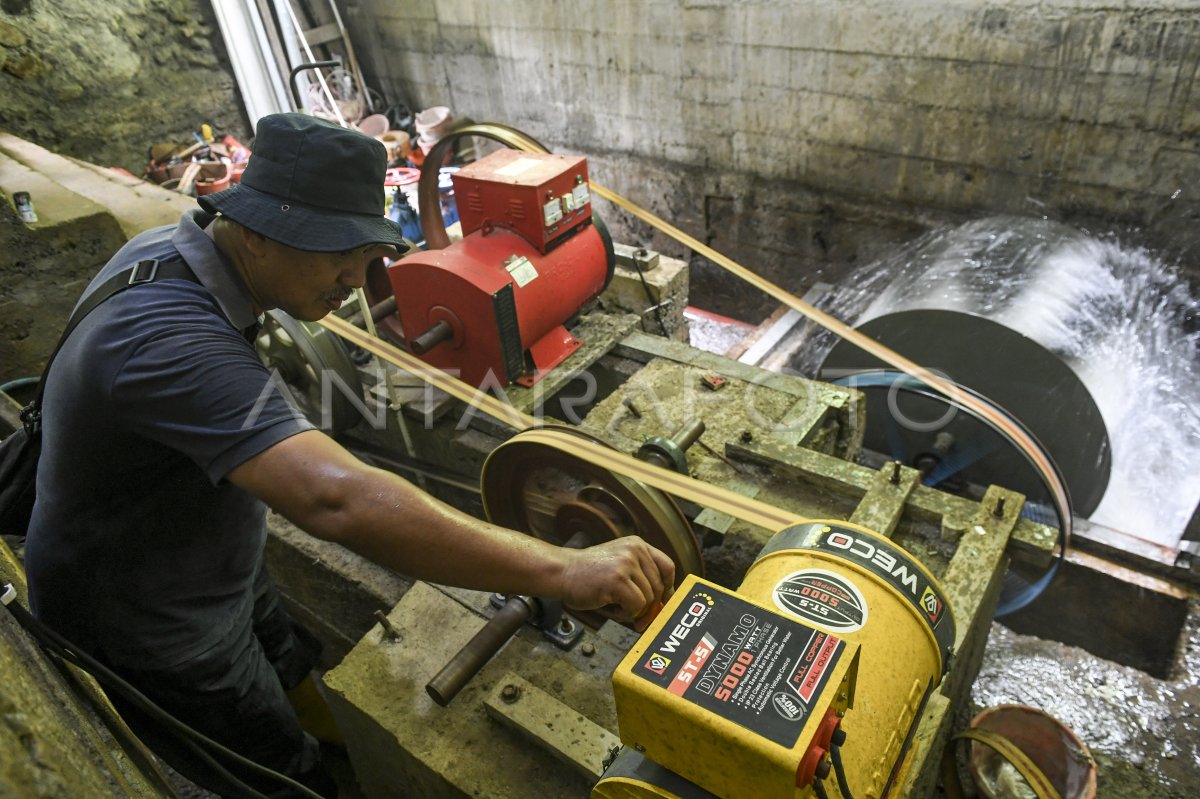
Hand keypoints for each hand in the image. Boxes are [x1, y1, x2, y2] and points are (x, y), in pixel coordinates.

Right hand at [556, 536, 675, 620]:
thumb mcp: (618, 565)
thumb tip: (661, 606)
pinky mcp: (618, 579)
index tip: (664, 604)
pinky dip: (626, 614)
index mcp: (637, 545)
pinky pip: (636, 606)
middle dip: (650, 608)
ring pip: (648, 599)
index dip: (668, 589)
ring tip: (616, 606)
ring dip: (634, 611)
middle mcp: (635, 550)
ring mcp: (626, 563)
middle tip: (638, 620)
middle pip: (659, 587)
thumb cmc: (588, 574)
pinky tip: (612, 607)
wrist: (561, 572)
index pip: (667, 566)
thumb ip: (640, 577)